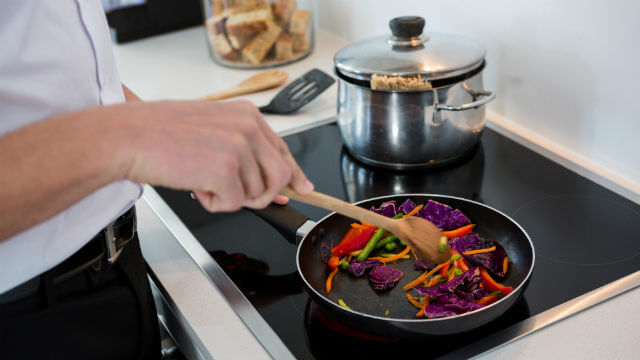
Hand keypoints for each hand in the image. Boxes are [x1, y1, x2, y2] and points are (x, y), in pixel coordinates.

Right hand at [118, 100, 312, 211]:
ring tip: (201, 179)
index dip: (293, 173)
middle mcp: (249, 128)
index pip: (282, 150)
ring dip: (228, 196)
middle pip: (279, 177)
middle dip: (259, 194)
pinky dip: (213, 204)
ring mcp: (240, 148)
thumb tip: (277, 183)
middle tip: (231, 193)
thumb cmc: (161, 133)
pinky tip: (195, 186)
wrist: (129, 136)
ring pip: (256, 194)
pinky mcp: (227, 170)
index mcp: (247, 115)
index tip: (303, 187)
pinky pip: (233, 204)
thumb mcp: (213, 132)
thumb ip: (247, 153)